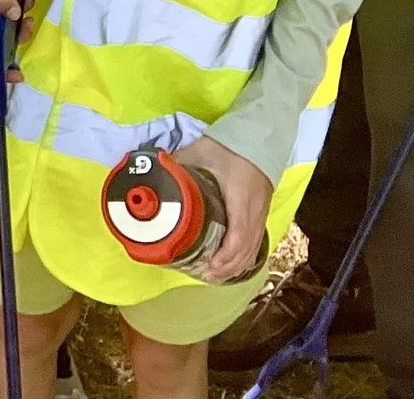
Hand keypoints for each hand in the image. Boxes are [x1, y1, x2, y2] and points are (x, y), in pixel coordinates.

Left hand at [176, 136, 271, 283]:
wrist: (259, 136)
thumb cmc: (228, 146)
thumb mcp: (200, 152)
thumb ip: (177, 163)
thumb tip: (151, 172)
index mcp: (240, 198)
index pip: (237, 236)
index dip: (224, 257)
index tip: (208, 268)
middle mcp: (255, 210)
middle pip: (246, 249)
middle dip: (227, 267)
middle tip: (206, 276)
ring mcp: (261, 212)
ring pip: (253, 248)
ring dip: (236, 265)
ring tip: (215, 275)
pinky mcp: (262, 212)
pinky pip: (256, 241)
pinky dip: (244, 256)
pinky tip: (230, 262)